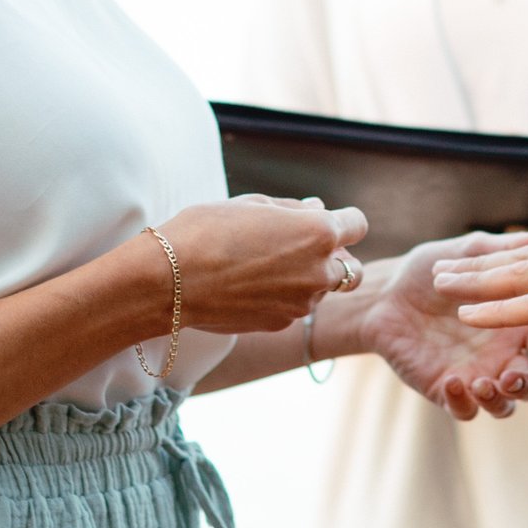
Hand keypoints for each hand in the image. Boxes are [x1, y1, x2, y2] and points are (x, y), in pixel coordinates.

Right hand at [157, 194, 367, 334]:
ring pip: (322, 291)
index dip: (343, 221)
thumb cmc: (207, 230)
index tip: (325, 220)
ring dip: (307, 279)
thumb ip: (293, 209)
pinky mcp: (280, 323)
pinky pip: (293, 309)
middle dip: (336, 259)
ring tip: (264, 266)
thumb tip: (317, 208)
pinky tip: (249, 287)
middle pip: (353, 270)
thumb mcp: (253, 204)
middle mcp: (319, 271)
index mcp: (319, 232)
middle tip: (303, 249)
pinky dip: (283, 299)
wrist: (170, 280)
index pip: (358, 225)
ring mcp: (301, 303)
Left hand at [360, 230, 527, 418]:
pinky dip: (463, 403)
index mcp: (516, 323)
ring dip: (500, 401)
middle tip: (514, 378)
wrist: (382, 295)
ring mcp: (476, 374)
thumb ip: (508, 250)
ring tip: (483, 383)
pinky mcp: (447, 389)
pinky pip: (464, 409)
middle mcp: (502, 354)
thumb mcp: (469, 254)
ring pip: (504, 405)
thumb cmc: (428, 272)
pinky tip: (454, 383)